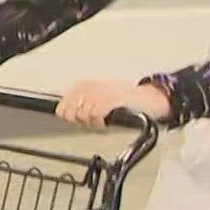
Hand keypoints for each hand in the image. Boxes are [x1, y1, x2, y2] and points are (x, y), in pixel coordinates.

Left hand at [54, 79, 171, 129]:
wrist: (147, 98)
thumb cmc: (124, 99)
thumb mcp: (98, 97)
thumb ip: (80, 104)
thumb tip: (64, 115)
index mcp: (84, 86)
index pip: (62, 106)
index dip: (68, 117)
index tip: (77, 121)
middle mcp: (90, 87)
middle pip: (70, 113)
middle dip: (79, 121)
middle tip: (91, 122)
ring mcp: (100, 93)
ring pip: (82, 115)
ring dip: (91, 124)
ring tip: (101, 121)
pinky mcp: (111, 100)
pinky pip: (95, 115)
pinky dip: (99, 123)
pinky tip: (106, 122)